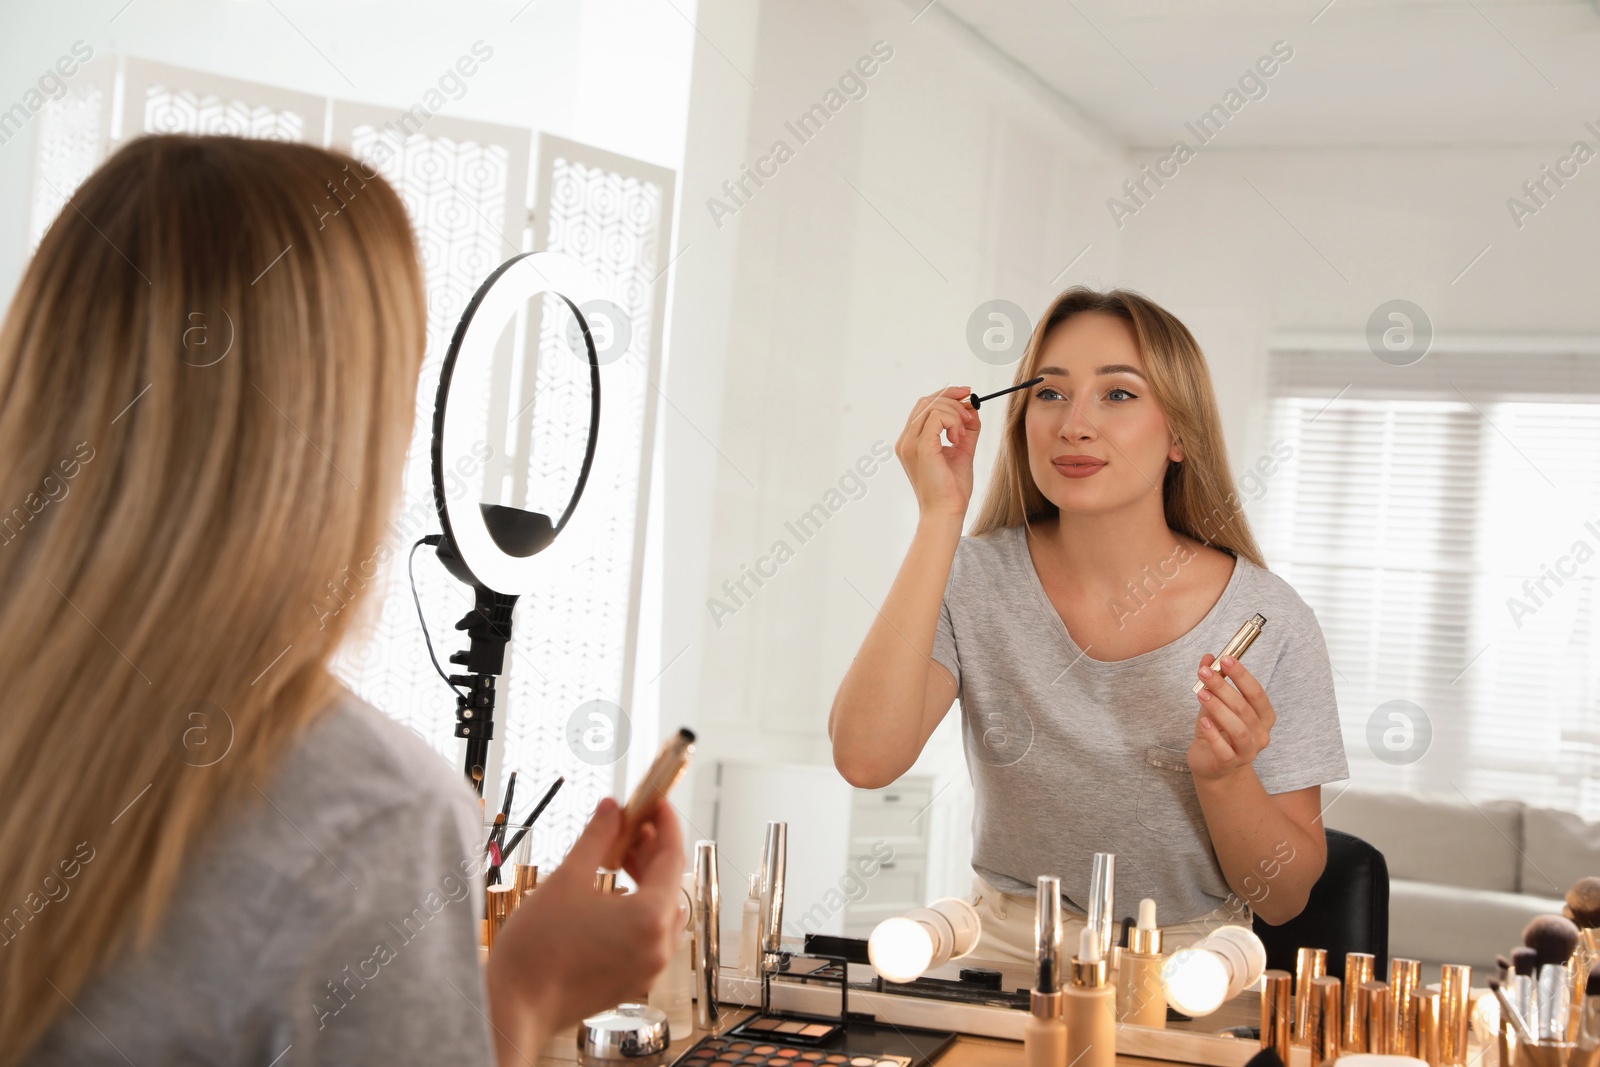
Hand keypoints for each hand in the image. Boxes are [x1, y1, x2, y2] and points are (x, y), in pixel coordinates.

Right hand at [486, 797, 684, 1063]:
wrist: (515, 1007)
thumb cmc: (536, 951)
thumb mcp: (568, 879)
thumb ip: (597, 838)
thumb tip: (612, 808)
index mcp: (649, 918)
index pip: (673, 857)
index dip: (666, 824)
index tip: (657, 804)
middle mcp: (658, 945)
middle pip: (671, 884)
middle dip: (653, 850)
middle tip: (631, 825)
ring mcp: (648, 967)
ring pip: (664, 911)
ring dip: (648, 879)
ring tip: (620, 857)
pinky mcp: (633, 980)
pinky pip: (651, 935)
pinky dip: (641, 908)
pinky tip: (614, 894)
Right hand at [894, 386, 979, 521]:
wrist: (946, 512)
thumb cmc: (952, 488)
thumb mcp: (962, 451)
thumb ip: (966, 430)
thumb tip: (973, 409)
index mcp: (911, 441)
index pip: (924, 406)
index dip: (946, 394)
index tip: (967, 394)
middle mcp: (906, 440)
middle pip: (926, 401)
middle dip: (953, 399)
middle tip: (971, 412)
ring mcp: (910, 443)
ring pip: (932, 406)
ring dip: (955, 413)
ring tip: (963, 434)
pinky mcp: (921, 447)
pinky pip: (937, 416)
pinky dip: (953, 421)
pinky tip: (958, 439)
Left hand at [1187, 653, 1275, 779]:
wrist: (1211, 763)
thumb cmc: (1218, 729)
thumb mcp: (1215, 702)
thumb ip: (1214, 681)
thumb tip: (1207, 658)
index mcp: (1264, 717)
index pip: (1257, 693)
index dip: (1242, 675)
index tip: (1226, 659)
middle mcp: (1260, 734)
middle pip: (1244, 708)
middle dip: (1224, 687)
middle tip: (1204, 672)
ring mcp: (1248, 752)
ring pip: (1238, 729)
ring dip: (1219, 709)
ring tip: (1201, 693)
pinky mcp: (1230, 764)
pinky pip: (1224, 750)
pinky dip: (1214, 735)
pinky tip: (1203, 722)